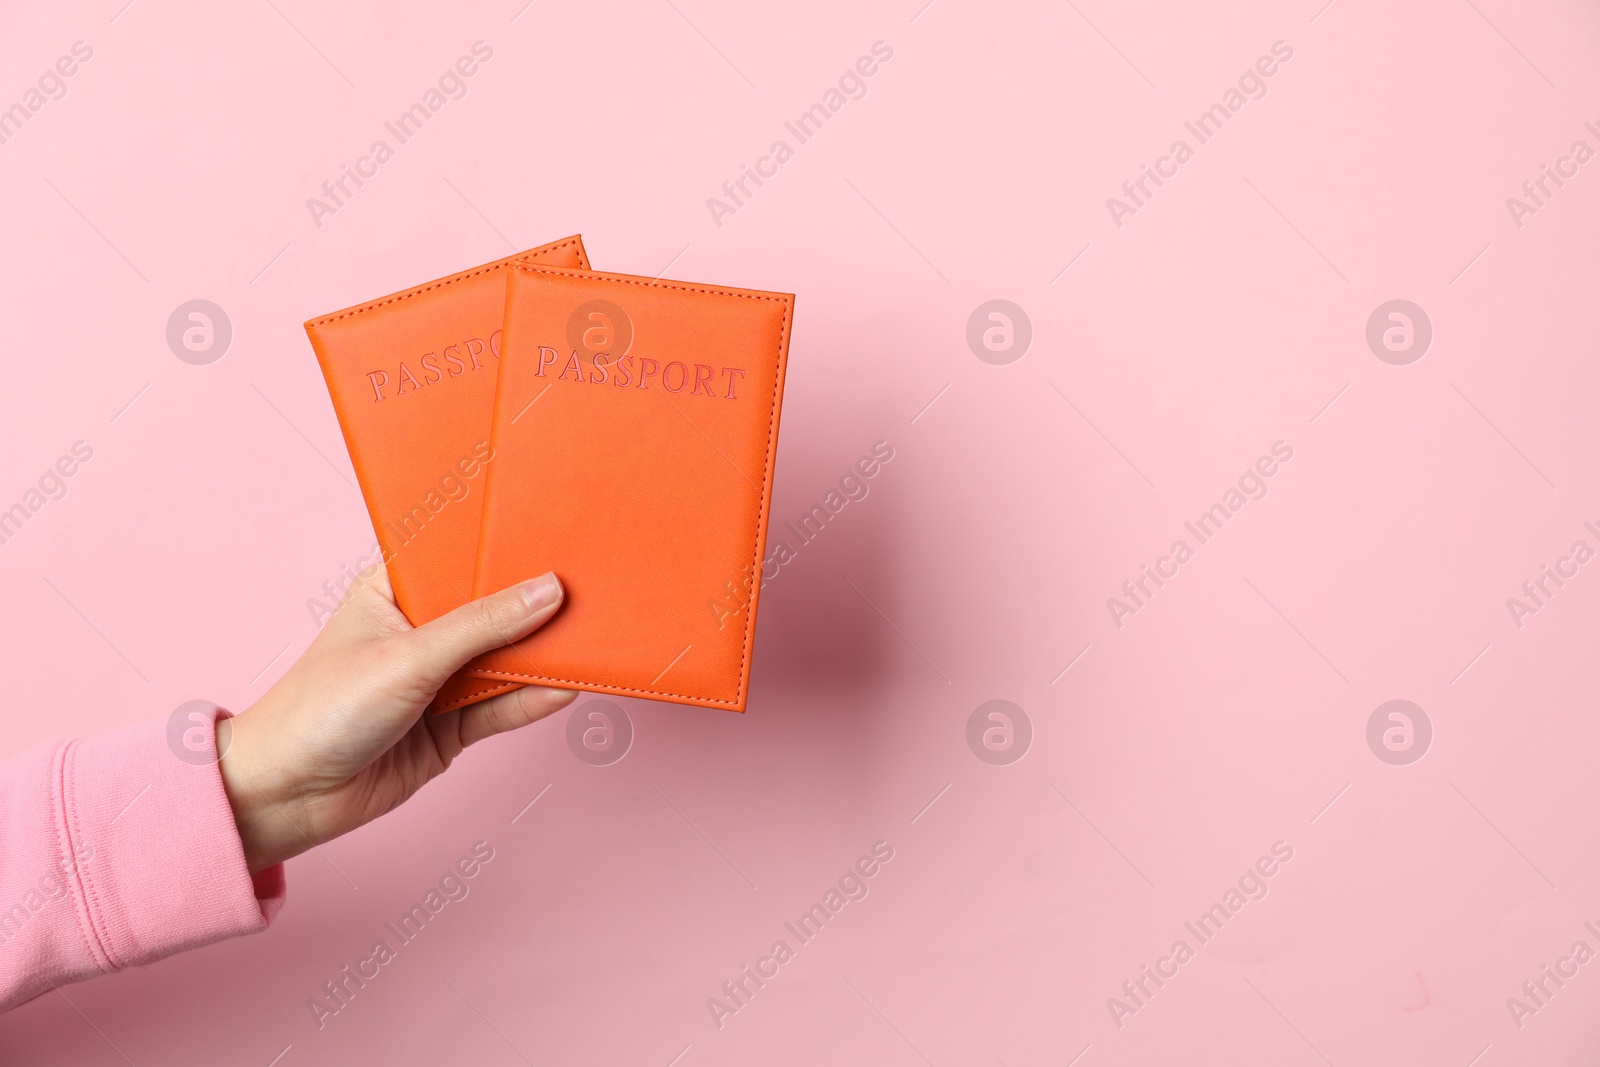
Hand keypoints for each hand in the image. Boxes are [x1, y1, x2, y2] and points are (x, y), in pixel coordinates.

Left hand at [215, 566, 576, 872]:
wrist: (283, 798)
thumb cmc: (319, 712)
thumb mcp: (408, 657)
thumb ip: (483, 626)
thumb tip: (548, 591)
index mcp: (395, 591)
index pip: (463, 561)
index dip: (508, 553)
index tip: (559, 540)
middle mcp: (419, 631)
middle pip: (492, 612)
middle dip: (536, 606)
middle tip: (592, 589)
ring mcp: (436, 681)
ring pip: (503, 661)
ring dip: (541, 655)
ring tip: (594, 637)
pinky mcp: (449, 727)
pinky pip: (501, 707)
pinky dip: (532, 699)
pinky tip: (567, 685)